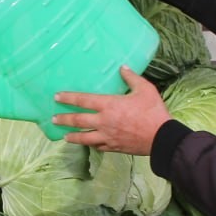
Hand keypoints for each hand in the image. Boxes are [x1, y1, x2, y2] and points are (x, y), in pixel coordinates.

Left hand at [53, 66, 169, 155]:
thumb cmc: (153, 111)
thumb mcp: (145, 89)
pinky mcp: (114, 147)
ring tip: (65, 137)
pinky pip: (98, 147)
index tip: (57, 97)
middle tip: (53, 119)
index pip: (83, 100)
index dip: (68, 98)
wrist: (161, 137)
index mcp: (109, 105)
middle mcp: (104, 122)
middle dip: (64, 119)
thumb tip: (123, 67)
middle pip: (79, 121)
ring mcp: (107, 136)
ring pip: (85, 138)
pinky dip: (92, 145)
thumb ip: (131, 78)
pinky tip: (89, 144)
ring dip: (73, 137)